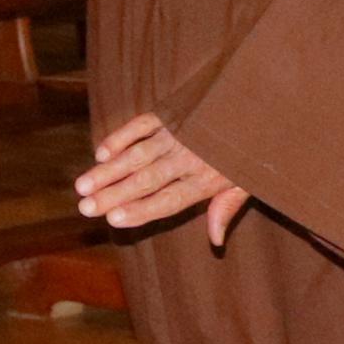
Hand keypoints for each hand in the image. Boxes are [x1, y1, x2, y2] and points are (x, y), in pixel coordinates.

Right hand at [77, 114, 249, 244]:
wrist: (261, 101)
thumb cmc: (252, 149)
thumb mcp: (249, 181)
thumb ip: (227, 207)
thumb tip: (216, 241)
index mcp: (207, 180)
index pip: (169, 200)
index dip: (141, 210)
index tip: (114, 219)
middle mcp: (189, 158)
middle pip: (147, 180)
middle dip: (114, 194)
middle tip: (85, 207)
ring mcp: (179, 134)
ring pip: (138, 155)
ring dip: (109, 170)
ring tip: (82, 185)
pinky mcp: (173, 112)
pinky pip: (143, 124)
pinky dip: (122, 137)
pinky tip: (102, 152)